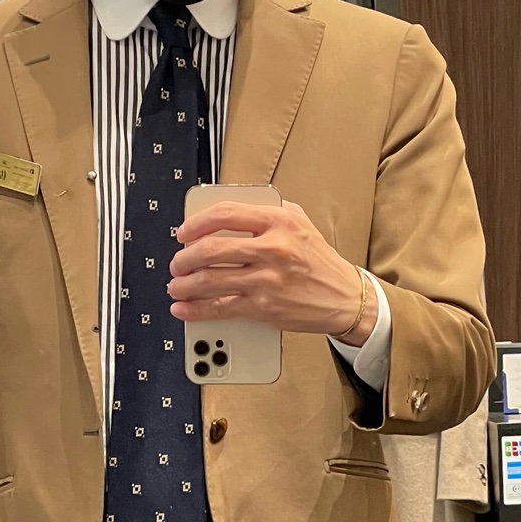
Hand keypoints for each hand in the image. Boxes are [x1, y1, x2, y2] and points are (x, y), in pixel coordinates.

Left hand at [169, 201, 372, 346]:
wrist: (344, 298)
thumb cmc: (320, 262)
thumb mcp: (301, 223)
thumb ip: (271, 212)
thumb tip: (234, 213)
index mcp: (278, 222)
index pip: (225, 215)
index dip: (196, 223)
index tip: (184, 232)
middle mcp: (271, 249)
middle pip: (211, 250)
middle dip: (184, 258)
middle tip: (177, 263)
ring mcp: (266, 280)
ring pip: (210, 280)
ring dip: (184, 284)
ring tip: (176, 285)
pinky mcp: (264, 307)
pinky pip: (220, 308)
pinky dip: (196, 310)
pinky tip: (184, 308)